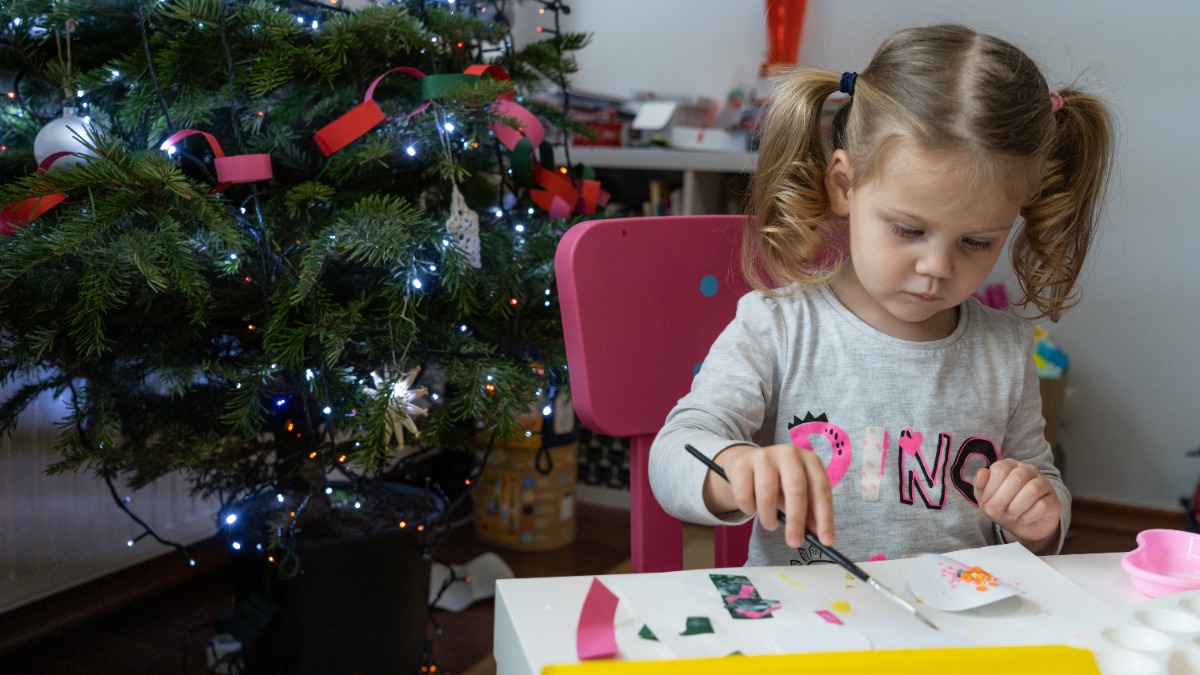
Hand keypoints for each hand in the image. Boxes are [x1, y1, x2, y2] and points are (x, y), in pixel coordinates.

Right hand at [703, 444, 834, 548]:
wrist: (749, 464)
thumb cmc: (781, 482)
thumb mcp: (800, 495)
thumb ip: (811, 514)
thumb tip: (821, 538)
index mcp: (810, 460)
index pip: (821, 489)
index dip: (824, 517)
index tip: (826, 542)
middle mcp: (789, 454)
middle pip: (796, 488)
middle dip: (796, 520)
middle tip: (794, 543)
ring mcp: (764, 456)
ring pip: (767, 492)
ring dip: (768, 516)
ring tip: (770, 525)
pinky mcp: (742, 462)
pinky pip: (744, 493)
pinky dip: (748, 508)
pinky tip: (752, 508)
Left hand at [972, 458, 1061, 550]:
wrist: (1023, 526)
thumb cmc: (1003, 507)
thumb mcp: (986, 499)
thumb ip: (980, 486)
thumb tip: (982, 472)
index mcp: (1009, 465)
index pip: (1000, 470)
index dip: (990, 489)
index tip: (986, 503)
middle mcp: (1028, 470)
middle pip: (1016, 478)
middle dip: (1001, 498)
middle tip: (994, 512)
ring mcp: (1043, 484)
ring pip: (1032, 490)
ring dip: (1016, 506)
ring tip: (1010, 515)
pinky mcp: (1054, 500)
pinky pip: (1043, 505)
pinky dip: (1028, 515)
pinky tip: (1022, 519)